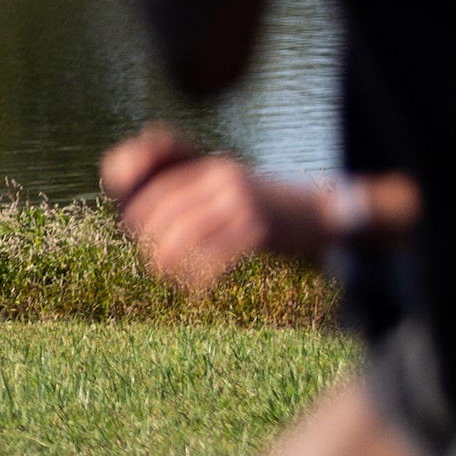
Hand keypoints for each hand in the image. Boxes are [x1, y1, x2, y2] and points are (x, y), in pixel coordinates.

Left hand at [103, 129, 323, 292]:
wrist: (322, 213)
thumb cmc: (270, 208)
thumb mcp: (234, 189)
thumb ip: (199, 196)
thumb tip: (158, 219)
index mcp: (213, 169)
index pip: (163, 188)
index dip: (141, 212)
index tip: (133, 235)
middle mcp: (224, 181)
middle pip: (170, 211)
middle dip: (152, 238)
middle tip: (150, 262)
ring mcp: (241, 203)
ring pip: (187, 232)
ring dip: (169, 257)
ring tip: (163, 274)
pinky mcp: (259, 228)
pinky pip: (217, 253)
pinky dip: (200, 272)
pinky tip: (195, 285)